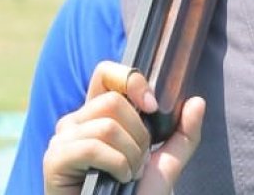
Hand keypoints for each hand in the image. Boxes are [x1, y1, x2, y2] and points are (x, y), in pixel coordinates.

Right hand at [42, 61, 205, 194]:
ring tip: (128, 175)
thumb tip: (198, 101)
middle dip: (138, 135)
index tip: (152, 107)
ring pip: (107, 125)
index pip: (105, 73)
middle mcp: (75, 123)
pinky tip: (118, 180)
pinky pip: (93, 147)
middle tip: (139, 162)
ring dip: (130, 156)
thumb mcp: (166, 165)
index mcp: (97, 115)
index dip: (131, 80)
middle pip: (112, 101)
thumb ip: (184, 135)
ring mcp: (62, 140)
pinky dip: (116, 165)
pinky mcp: (55, 160)